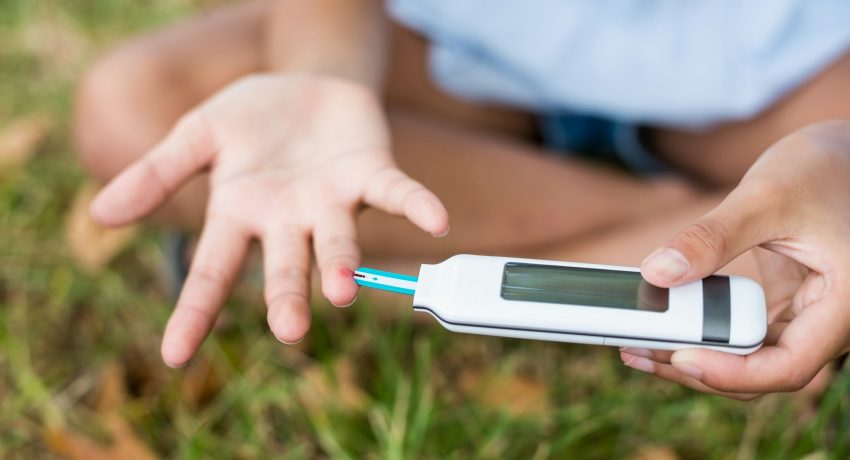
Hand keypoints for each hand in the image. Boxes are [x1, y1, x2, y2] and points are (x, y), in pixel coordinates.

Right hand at [90, 74, 448, 366]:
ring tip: (341, 291)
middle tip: (290, 330)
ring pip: (338, 242)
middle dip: (287, 297)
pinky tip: (435, 222)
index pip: (212, 270)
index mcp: (242, 214)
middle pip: (285, 267)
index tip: (175, 355)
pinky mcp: (371, 174)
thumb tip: (100, 215)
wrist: (306, 81)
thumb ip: (157, 174)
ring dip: (342, 265)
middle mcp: (289, 220)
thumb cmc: (251, 119)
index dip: (195, 311)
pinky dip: (415, 207)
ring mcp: (332, 201)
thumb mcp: (198, 135)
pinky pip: (395, 194)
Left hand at [622, 120, 849, 398]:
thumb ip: (712, 237)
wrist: (841, 155)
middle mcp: (830, 321)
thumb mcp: (765, 196)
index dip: (733, 373)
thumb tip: (657, 274)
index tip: (680, 358)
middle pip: (762, 371)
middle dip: (698, 369)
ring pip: (751, 359)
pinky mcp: (785, 306)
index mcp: (845, 304)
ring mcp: (807, 317)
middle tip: (638, 351)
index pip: (789, 366)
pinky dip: (706, 332)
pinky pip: (745, 333)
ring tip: (637, 344)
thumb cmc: (820, 169)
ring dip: (696, 355)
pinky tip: (663, 324)